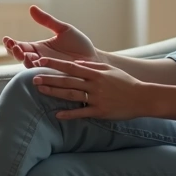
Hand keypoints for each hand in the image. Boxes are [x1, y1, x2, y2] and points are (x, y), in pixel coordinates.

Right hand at [3, 6, 102, 68]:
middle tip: (14, 47)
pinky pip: (43, 75)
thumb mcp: (63, 30)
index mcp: (39, 48)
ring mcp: (47, 69)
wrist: (94, 59)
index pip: (21, 46)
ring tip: (25, 54)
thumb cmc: (79, 45)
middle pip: (21, 57)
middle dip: (15, 52)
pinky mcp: (55, 76)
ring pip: (30, 67)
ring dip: (25, 61)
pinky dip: (38, 70)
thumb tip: (31, 8)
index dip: (11, 44)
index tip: (7, 39)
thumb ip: (47, 21)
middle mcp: (40, 60)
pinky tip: (37, 64)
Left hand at [31, 57, 150, 120]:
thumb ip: (92, 66)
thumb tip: (76, 63)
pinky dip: (69, 114)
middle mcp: (94, 84)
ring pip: (72, 95)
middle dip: (49, 79)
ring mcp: (97, 98)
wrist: (142, 98)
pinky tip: (57, 114)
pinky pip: (82, 113)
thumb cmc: (125, 82)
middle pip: (67, 81)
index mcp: (95, 73)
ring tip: (41, 91)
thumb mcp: (109, 70)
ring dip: (55, 93)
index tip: (41, 61)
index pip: (71, 67)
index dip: (55, 64)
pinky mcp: (100, 111)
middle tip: (33, 78)